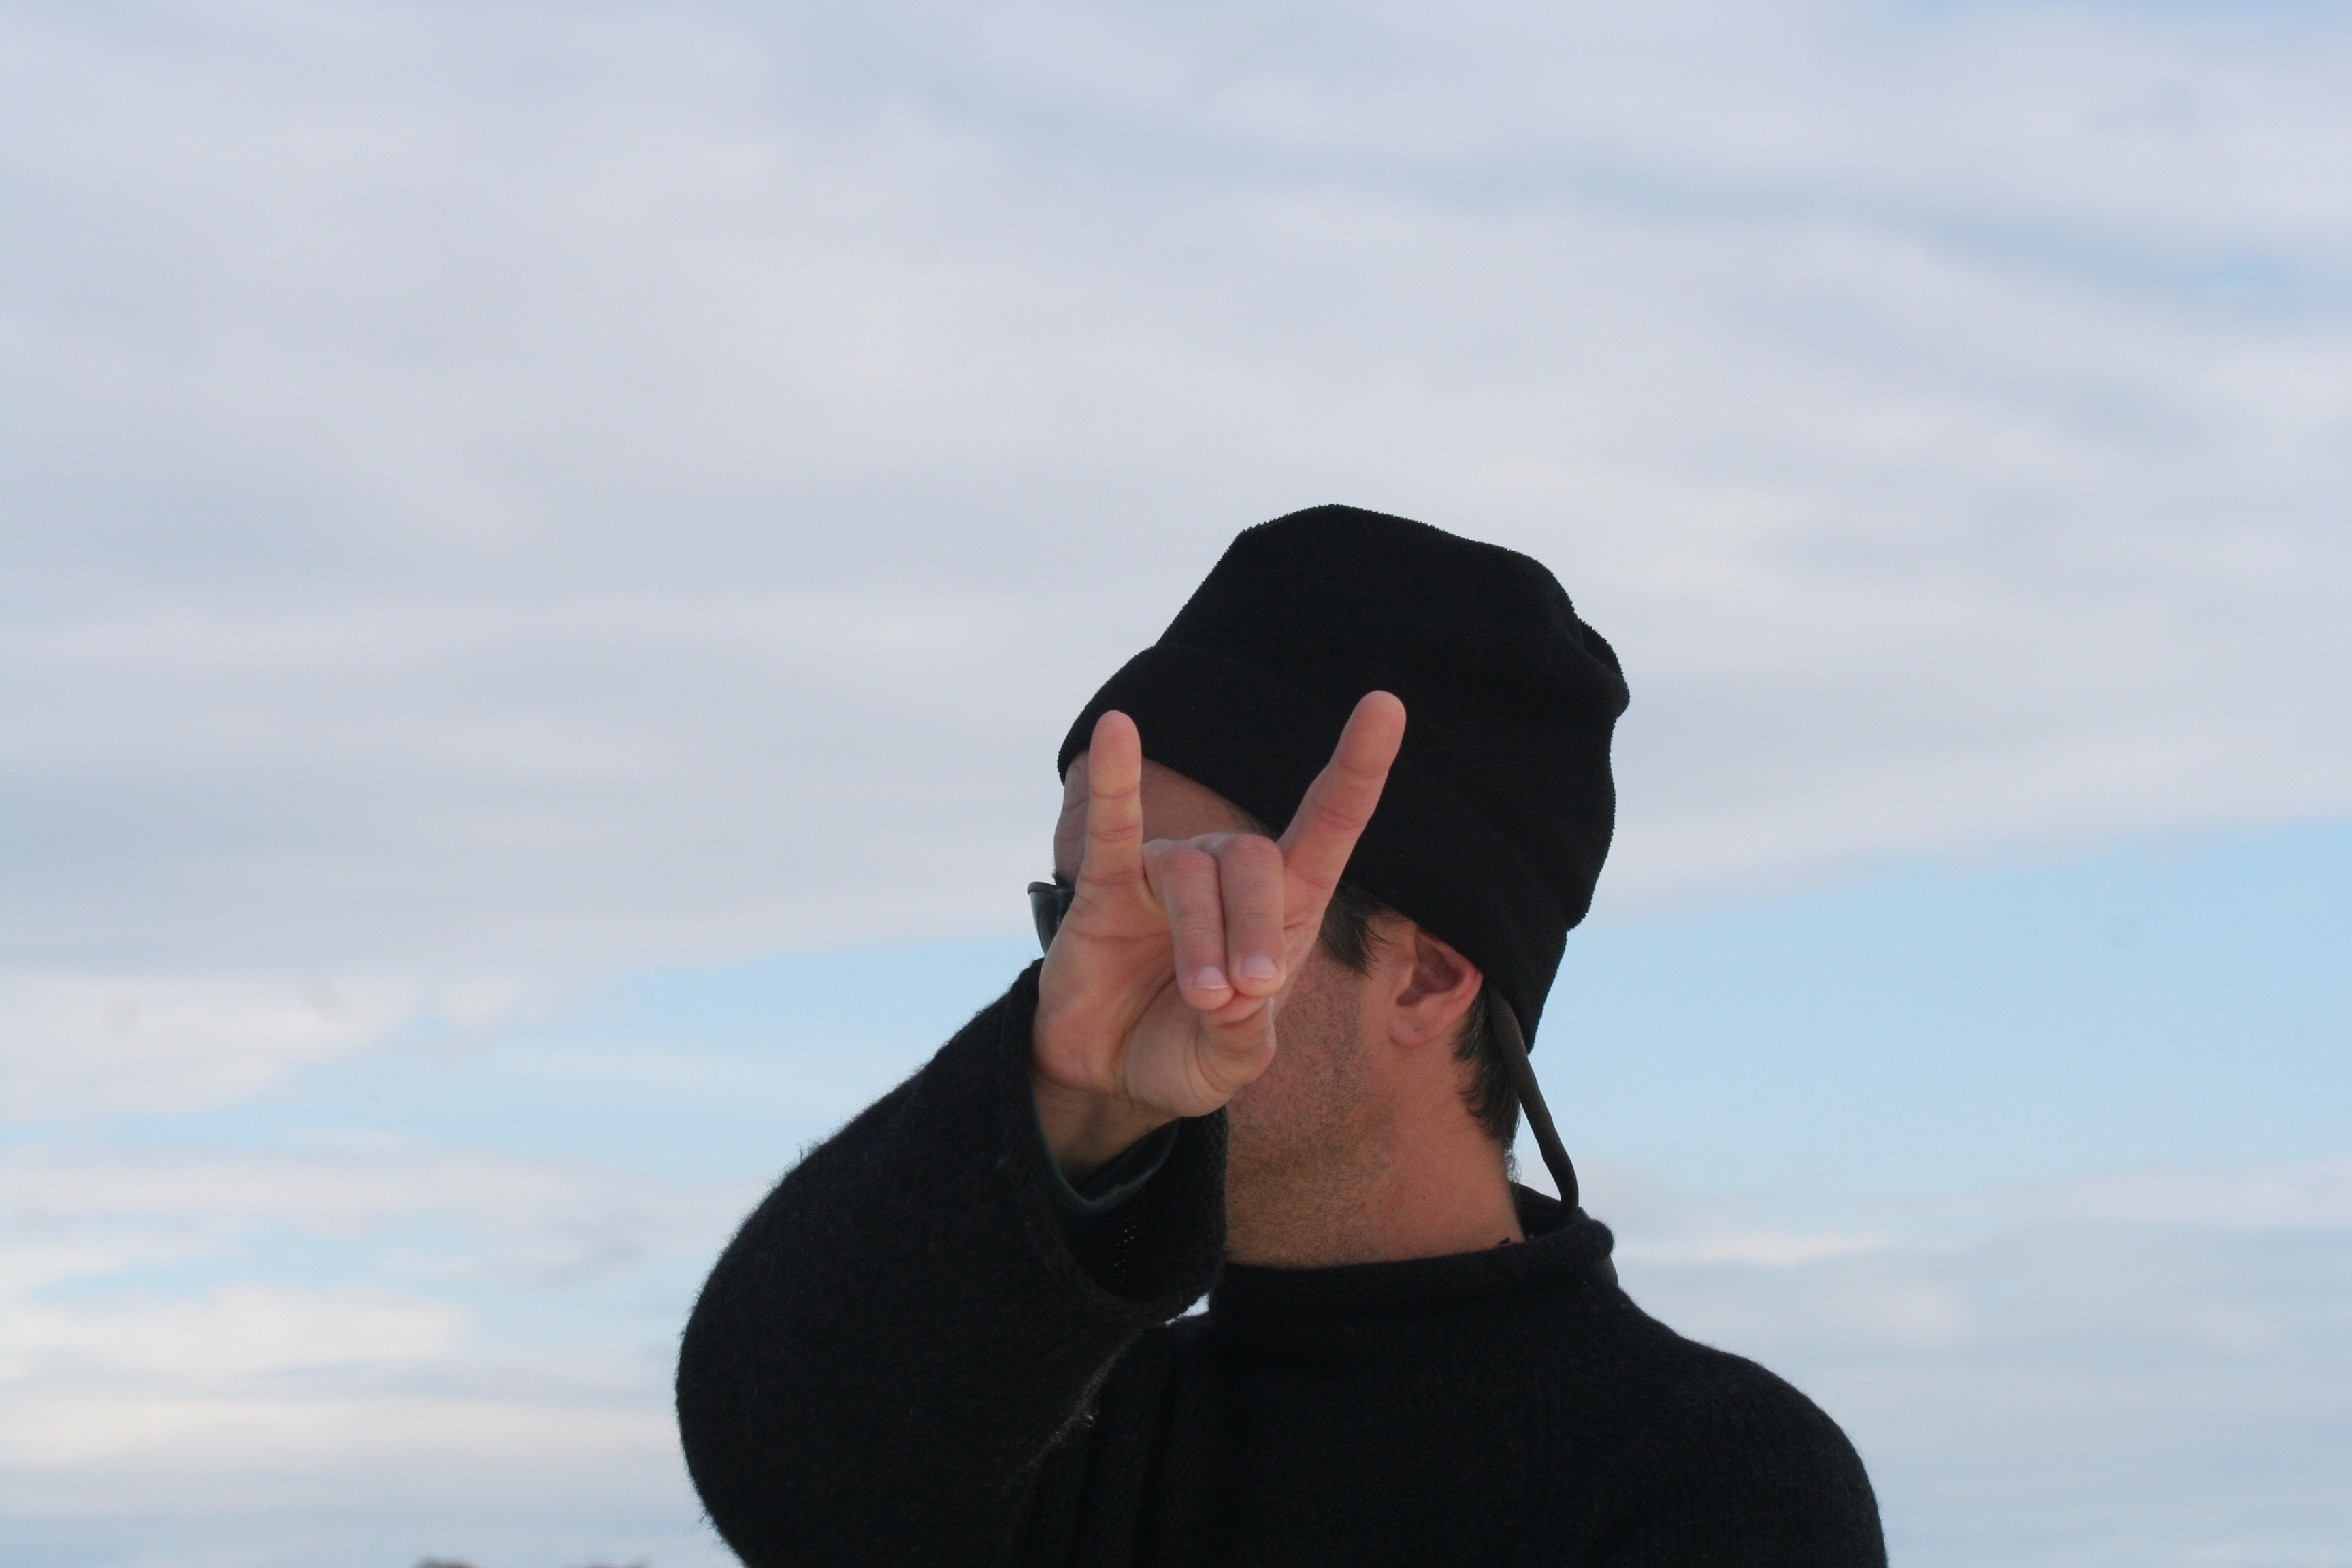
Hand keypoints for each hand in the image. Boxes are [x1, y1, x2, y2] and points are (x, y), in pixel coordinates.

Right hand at [1032, 691, 1406, 1178]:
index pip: (1328, 826)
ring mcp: (1164, 875)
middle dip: (1256, 928)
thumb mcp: (1231, 1064)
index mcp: (1283, 911)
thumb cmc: (1186, 1055)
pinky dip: (1115, 780)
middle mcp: (1228, 877)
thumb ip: (1244, 1036)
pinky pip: (1112, 825)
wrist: (1107, 1076)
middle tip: (1244, 995)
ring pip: (1193, 872)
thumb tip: (1235, 992)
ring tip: (1201, 998)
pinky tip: (1117, 728)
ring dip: (1202, 935)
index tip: (1386, 706)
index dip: (1357, 769)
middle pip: (1256, 859)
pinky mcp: (1103, 887)